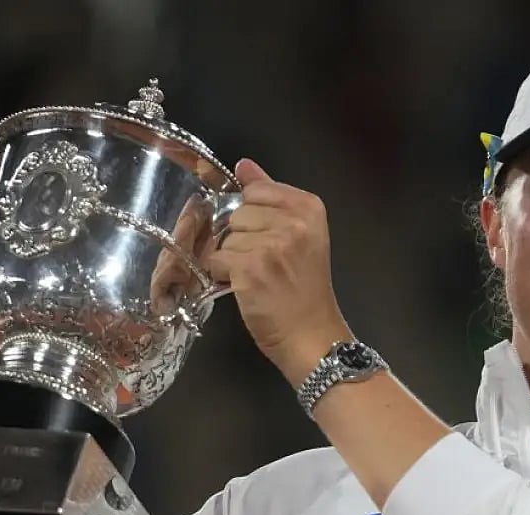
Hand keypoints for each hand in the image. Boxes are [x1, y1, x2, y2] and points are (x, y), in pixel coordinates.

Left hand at [209, 159, 351, 383]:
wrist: (312, 335)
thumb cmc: (304, 288)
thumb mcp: (299, 235)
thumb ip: (271, 195)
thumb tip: (243, 165)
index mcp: (309, 207)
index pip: (256, 191)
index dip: (254, 216)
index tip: (270, 239)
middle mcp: (294, 221)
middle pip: (239, 213)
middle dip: (242, 238)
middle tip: (265, 264)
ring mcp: (272, 244)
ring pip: (226, 237)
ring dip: (232, 258)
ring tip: (257, 277)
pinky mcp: (251, 268)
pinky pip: (216, 258)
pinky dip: (223, 274)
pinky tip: (245, 286)